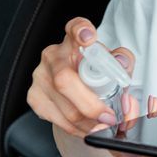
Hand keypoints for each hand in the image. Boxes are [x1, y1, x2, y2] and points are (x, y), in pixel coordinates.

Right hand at [27, 17, 156, 136]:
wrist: (75, 93)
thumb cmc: (95, 74)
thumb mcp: (112, 65)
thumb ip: (122, 62)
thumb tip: (122, 65)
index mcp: (75, 41)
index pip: (75, 28)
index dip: (80, 31)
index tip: (89, 38)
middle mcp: (54, 55)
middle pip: (65, 79)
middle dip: (89, 104)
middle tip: (108, 117)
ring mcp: (41, 76)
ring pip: (63, 105)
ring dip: (87, 122)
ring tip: (103, 126)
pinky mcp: (34, 97)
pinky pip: (57, 118)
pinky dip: (77, 128)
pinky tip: (87, 128)